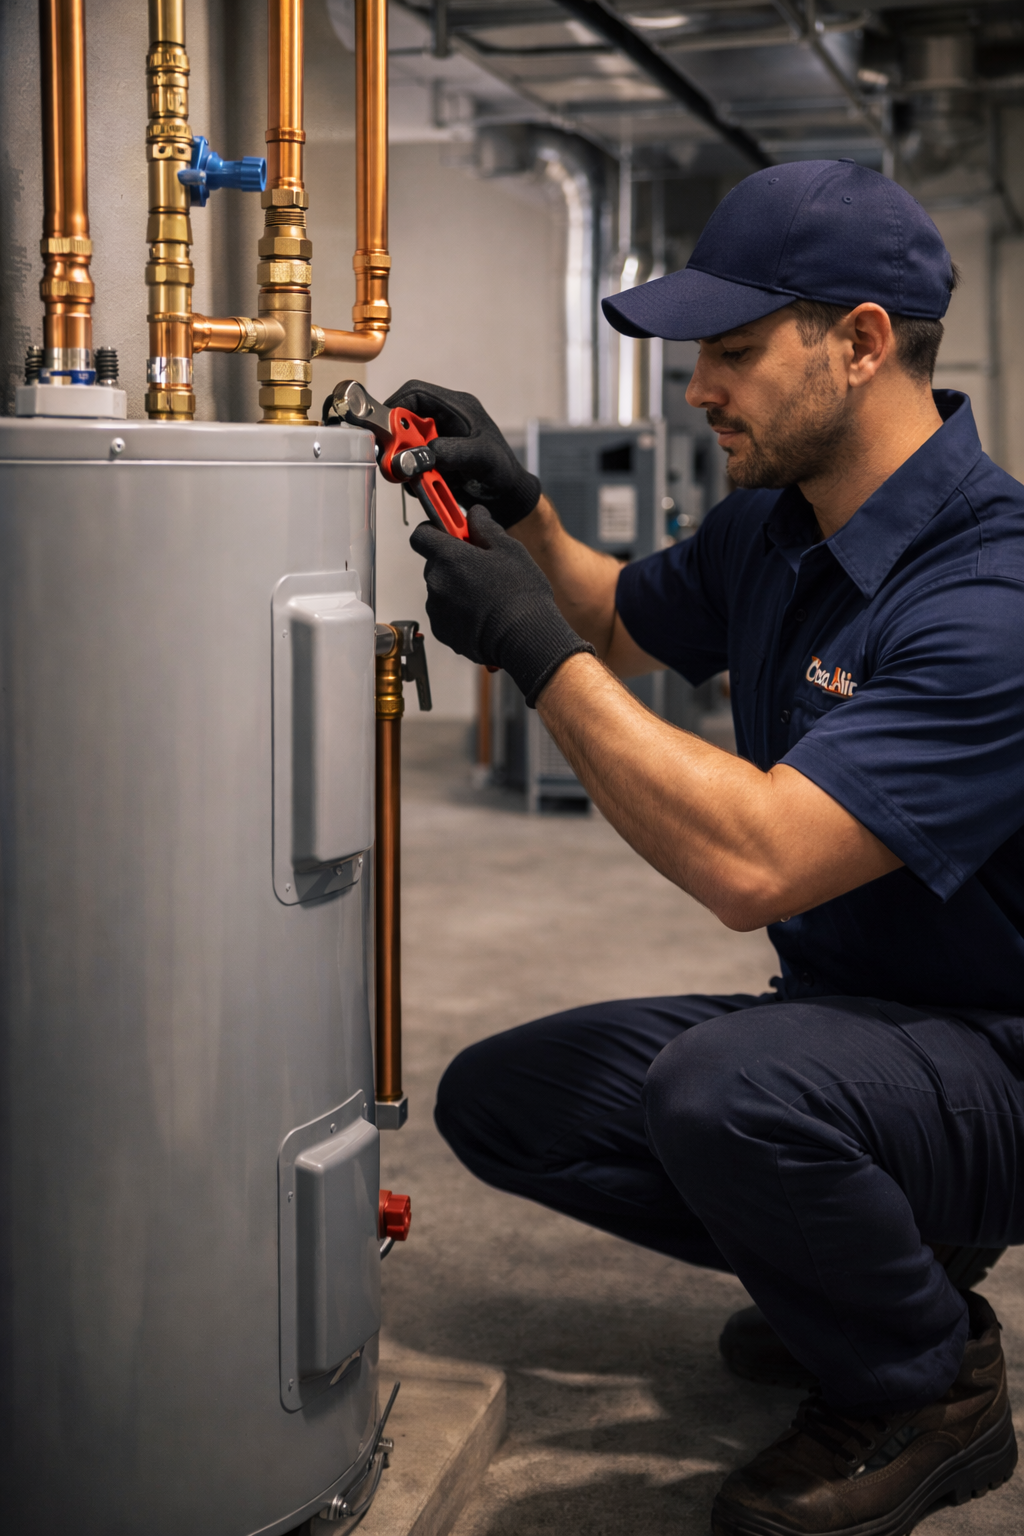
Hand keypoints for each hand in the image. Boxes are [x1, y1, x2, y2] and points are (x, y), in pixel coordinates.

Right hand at [385, 379, 540, 529]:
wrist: (506, 497)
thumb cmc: (502, 472)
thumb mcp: (482, 458)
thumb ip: (451, 453)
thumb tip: (419, 454)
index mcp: (458, 407)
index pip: (416, 393)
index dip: (396, 406)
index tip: (384, 429)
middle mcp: (445, 419)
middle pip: (405, 419)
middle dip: (397, 441)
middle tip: (395, 460)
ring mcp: (438, 440)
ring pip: (405, 443)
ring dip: (404, 462)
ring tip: (417, 478)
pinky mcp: (433, 459)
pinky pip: (412, 462)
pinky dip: (412, 475)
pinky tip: (425, 486)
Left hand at [410, 506, 594, 706]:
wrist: (524, 638)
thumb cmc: (520, 594)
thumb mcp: (509, 549)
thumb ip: (485, 526)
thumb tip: (474, 514)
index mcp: (449, 556)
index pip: (421, 535)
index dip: (435, 531)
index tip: (451, 531)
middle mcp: (436, 582)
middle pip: (434, 563)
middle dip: (452, 561)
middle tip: (480, 566)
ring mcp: (437, 609)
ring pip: (441, 589)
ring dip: (456, 588)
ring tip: (486, 596)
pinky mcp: (442, 631)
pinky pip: (445, 614)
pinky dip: (458, 612)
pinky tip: (482, 614)